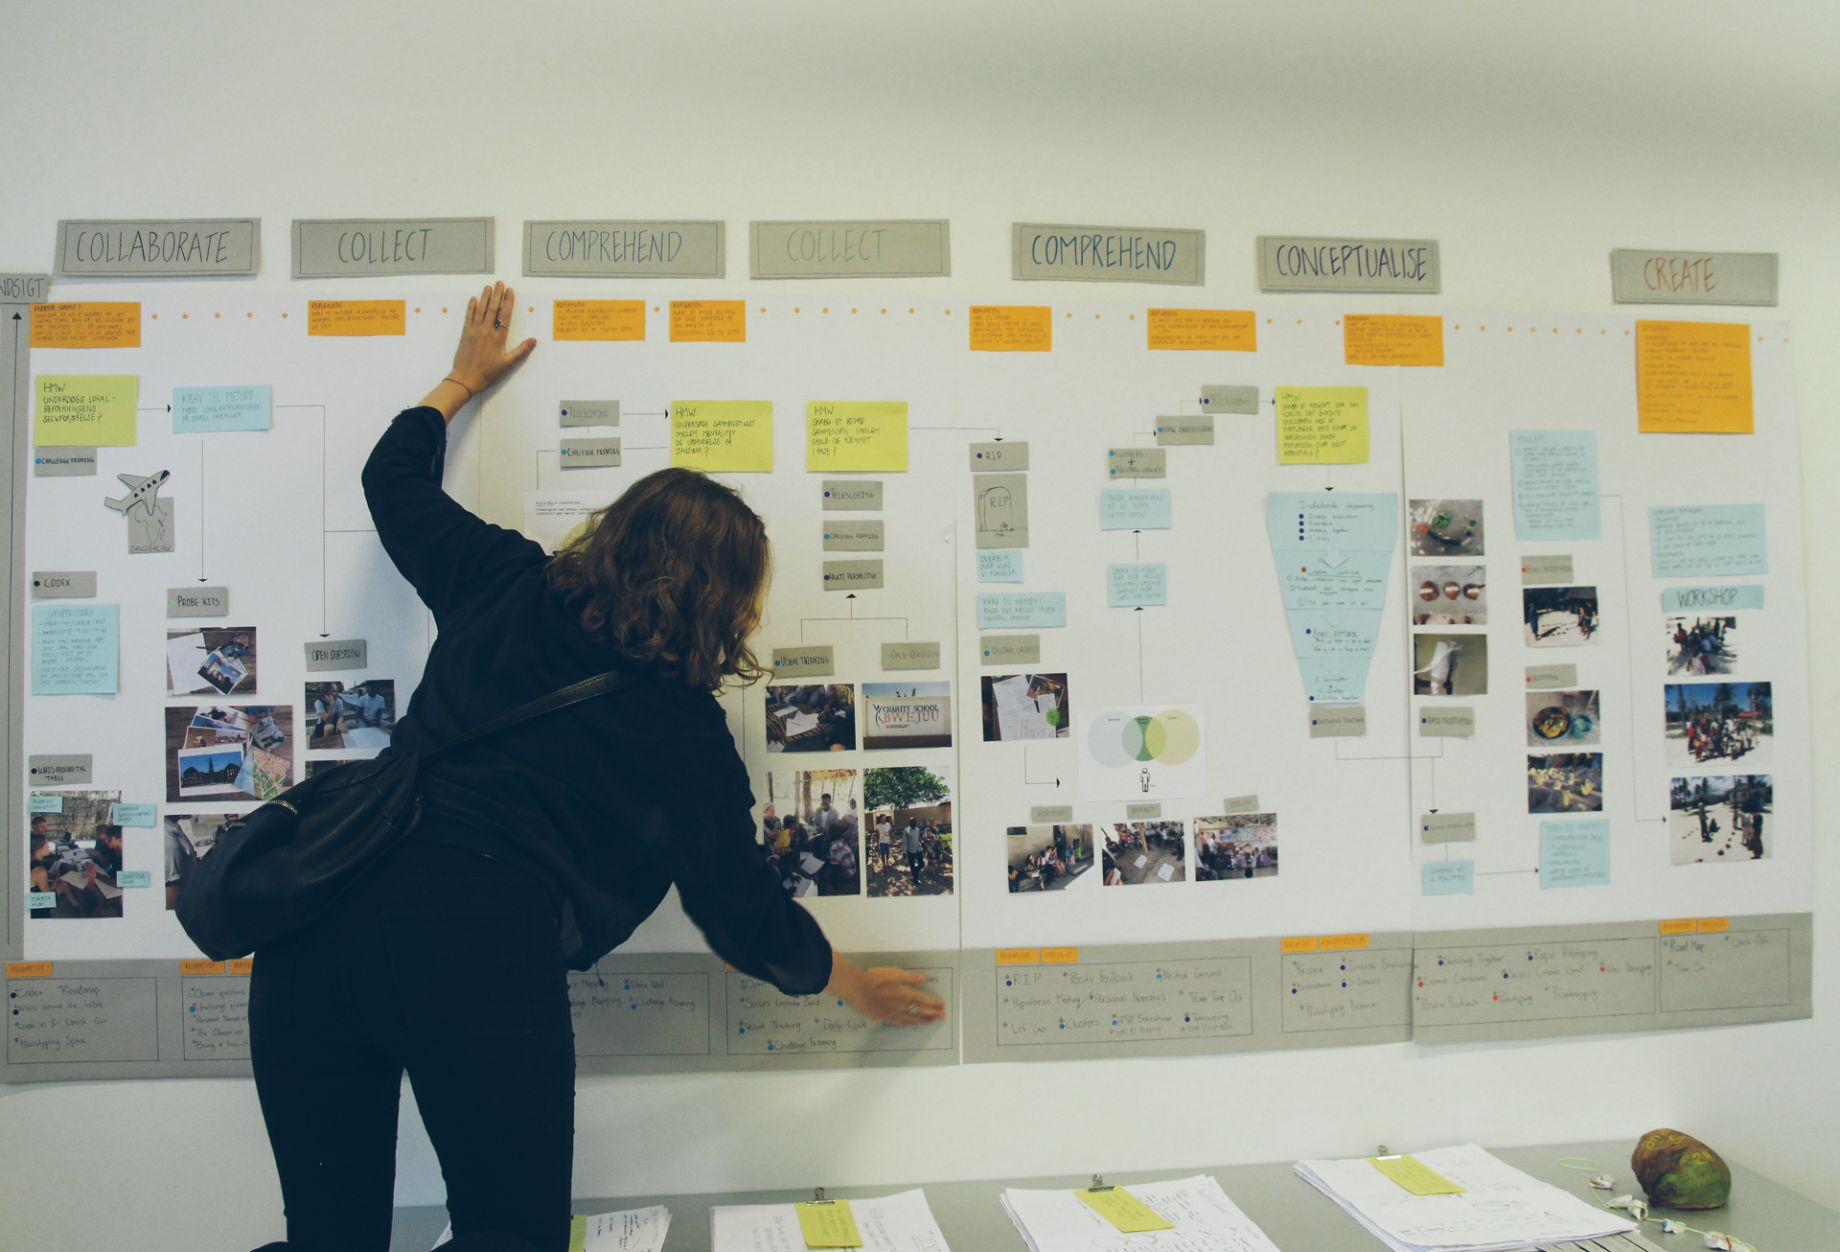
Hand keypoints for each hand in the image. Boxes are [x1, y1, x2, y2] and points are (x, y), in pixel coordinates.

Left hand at [422, 280, 536, 419]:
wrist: (466, 378)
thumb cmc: (488, 373)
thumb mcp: (508, 364)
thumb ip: (521, 351)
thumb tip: (534, 340)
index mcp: (498, 338)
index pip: (505, 315)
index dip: (508, 302)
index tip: (510, 291)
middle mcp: (486, 331)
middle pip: (492, 308)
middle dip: (497, 294)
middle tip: (500, 283)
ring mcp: (475, 331)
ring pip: (481, 310)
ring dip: (485, 297)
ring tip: (488, 286)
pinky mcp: (465, 334)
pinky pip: (468, 317)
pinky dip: (471, 307)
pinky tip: (473, 299)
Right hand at [827, 954, 947, 1026]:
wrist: (857, 988)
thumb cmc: (874, 978)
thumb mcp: (893, 972)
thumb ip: (909, 977)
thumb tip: (923, 978)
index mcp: (904, 993)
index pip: (923, 1000)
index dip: (934, 1003)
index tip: (942, 1006)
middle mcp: (900, 1005)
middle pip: (920, 1011)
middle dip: (932, 1014)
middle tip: (941, 1016)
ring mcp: (892, 1013)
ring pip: (911, 1019)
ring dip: (922, 1020)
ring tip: (930, 1022)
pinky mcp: (883, 1016)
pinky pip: (899, 1022)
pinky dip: (907, 1023)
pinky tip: (910, 1023)